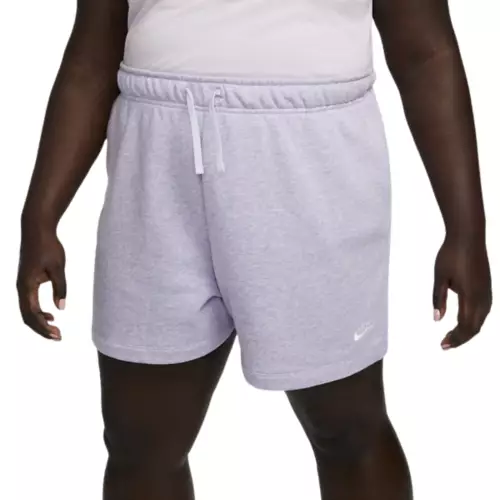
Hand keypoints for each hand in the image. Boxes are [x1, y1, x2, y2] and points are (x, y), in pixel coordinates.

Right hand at [17, 226, 66, 340]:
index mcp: (26, 286)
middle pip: (27, 316)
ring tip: (55, 329)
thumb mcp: (58, 268)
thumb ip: (60, 287)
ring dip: (39, 322)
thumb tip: (61, 308)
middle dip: (41, 329)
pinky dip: (38, 312)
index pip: (32, 314)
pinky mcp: (27, 281)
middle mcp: (21, 287)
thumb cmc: (48, 247)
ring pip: (27, 310)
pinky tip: (50, 315)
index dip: (43, 328)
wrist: (36, 230)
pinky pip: (29, 302)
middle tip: (58, 337)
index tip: (57, 335)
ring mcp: (22, 284)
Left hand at [433, 234, 491, 348]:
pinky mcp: (487, 286)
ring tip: (453, 336)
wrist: (468, 236)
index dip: (455, 339)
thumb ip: (438, 298)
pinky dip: (474, 321)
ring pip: (481, 319)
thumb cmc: (450, 255)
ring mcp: (487, 291)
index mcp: (471, 296)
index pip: (466, 326)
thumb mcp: (439, 277)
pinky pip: (483, 311)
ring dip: (468, 330)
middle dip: (461, 338)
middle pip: (475, 326)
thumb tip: (437, 320)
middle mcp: (483, 297)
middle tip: (444, 344)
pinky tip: (464, 321)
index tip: (442, 345)